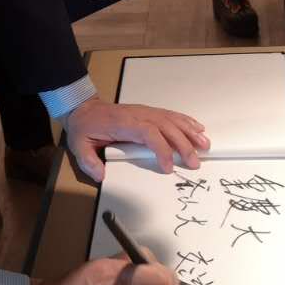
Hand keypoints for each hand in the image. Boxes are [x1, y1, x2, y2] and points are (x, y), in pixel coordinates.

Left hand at [63, 98, 207, 180]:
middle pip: (166, 127)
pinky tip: (198, 129)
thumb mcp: (78, 145)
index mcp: (123, 123)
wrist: (84, 109)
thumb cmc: (85, 128)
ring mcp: (145, 112)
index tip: (169, 167)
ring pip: (171, 120)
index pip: (148, 132)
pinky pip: (170, 115)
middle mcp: (138, 115)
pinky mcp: (149, 112)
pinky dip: (186, 121)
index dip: (161, 148)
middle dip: (183, 144)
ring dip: (189, 132)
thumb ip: (88, 161)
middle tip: (195, 163)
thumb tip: (100, 175)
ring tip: (205, 145)